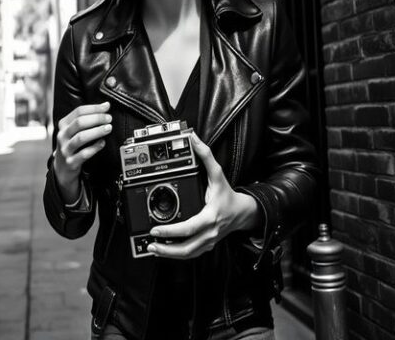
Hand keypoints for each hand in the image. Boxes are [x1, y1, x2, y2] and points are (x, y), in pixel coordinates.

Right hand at [53, 102, 111, 201]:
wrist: (62, 168)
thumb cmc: (72, 146)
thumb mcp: (73, 131)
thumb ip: (86, 119)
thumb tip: (105, 106)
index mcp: (63, 125)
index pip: (78, 111)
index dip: (94, 108)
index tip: (106, 107)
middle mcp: (62, 136)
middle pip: (79, 123)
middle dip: (96, 119)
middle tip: (109, 118)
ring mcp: (65, 149)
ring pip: (81, 137)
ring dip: (96, 131)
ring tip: (108, 128)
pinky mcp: (71, 162)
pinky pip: (84, 154)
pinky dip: (95, 147)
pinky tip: (102, 143)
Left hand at [146, 132, 258, 258]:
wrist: (244, 213)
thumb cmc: (228, 196)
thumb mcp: (218, 174)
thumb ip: (205, 156)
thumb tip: (193, 139)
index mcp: (210, 217)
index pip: (189, 228)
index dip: (171, 231)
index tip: (156, 229)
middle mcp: (210, 232)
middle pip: (187, 248)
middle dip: (167, 249)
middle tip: (150, 244)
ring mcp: (209, 241)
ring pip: (189, 254)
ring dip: (169, 254)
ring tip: (153, 249)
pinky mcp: (207, 245)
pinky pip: (191, 253)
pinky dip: (177, 254)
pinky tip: (164, 250)